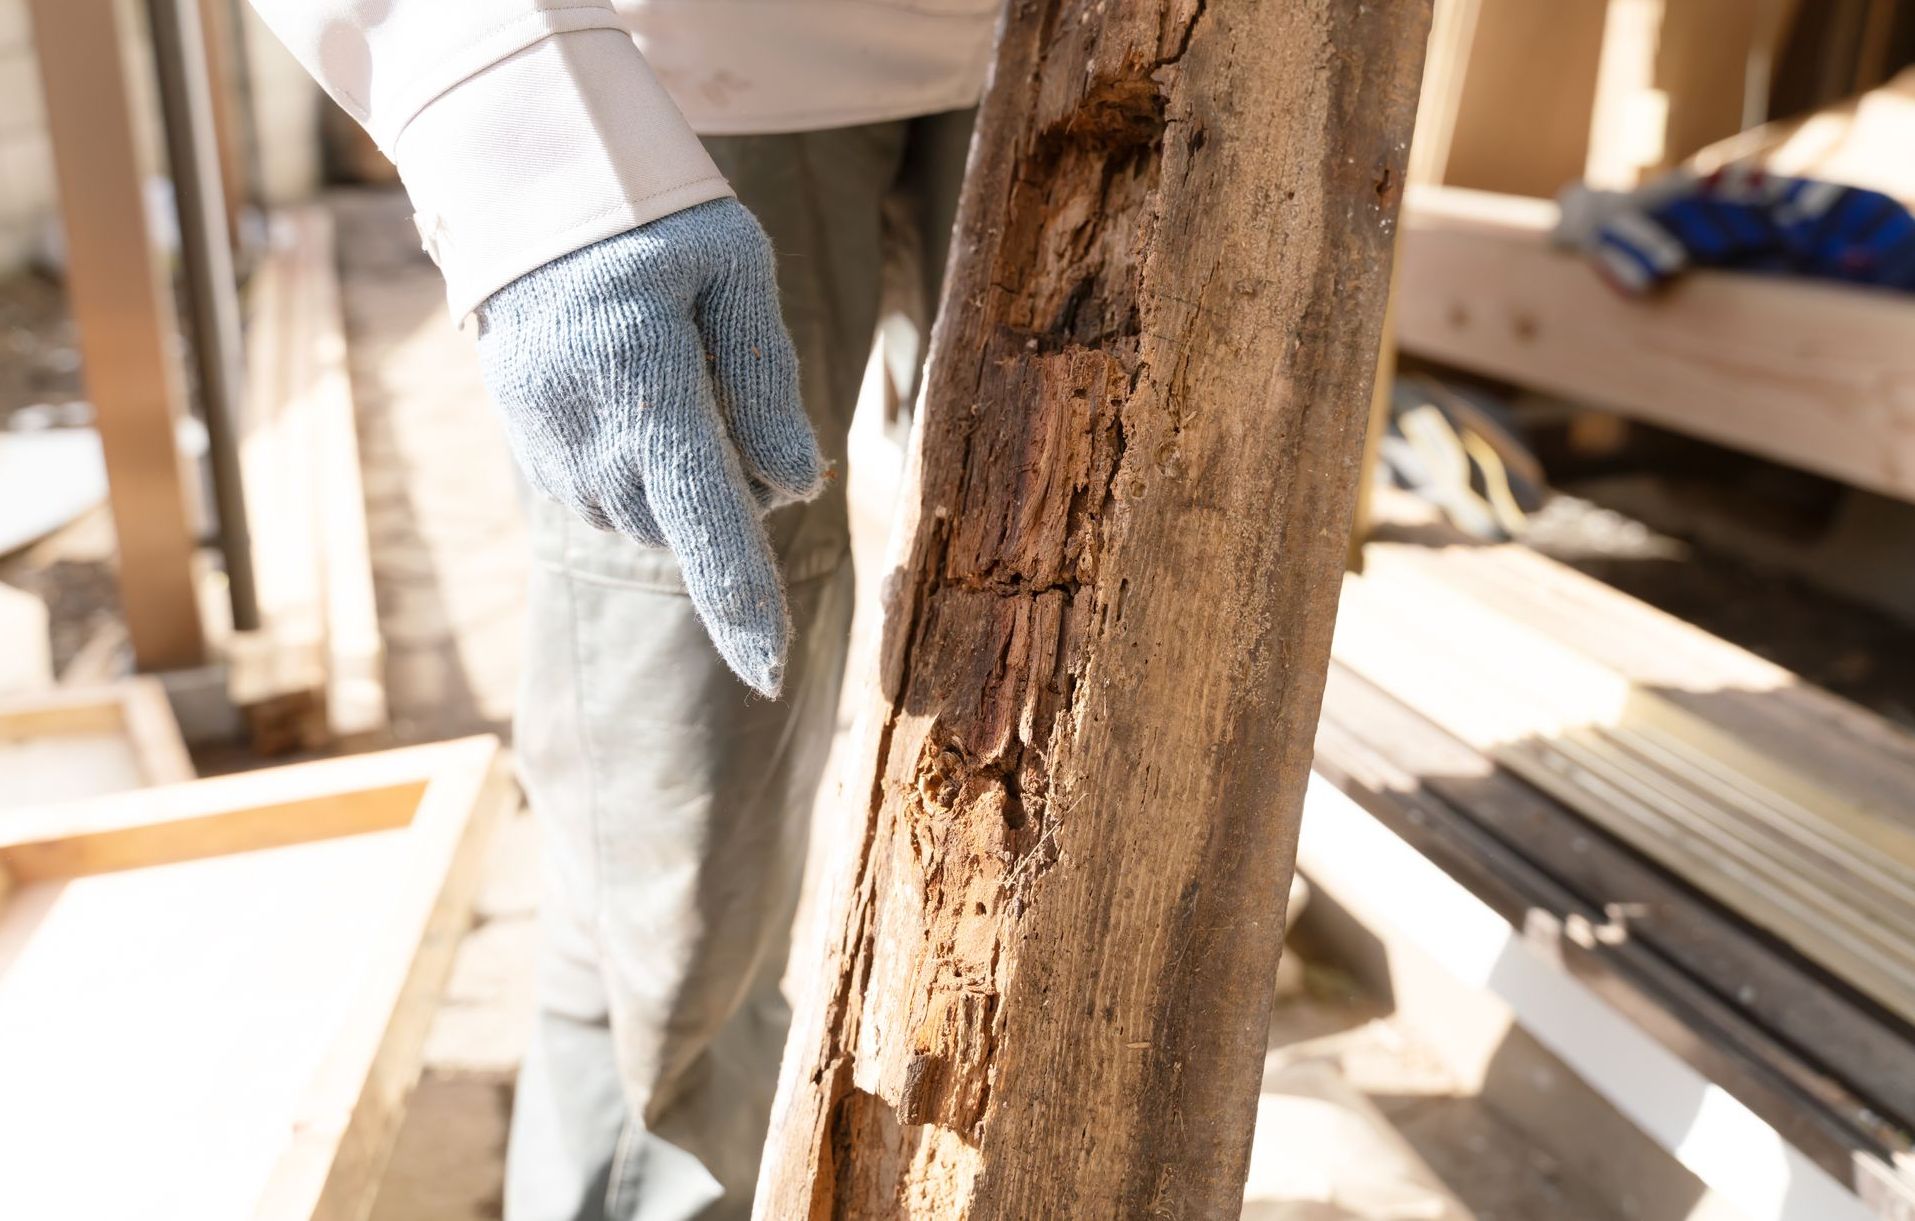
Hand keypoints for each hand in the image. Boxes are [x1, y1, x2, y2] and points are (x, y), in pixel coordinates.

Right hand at [473, 199, 821, 695]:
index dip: (746, 607)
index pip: (709, 527)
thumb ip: (768, 377)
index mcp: (649, 392)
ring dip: (685, 478)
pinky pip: (613, 493)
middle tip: (724, 380)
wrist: (521, 190)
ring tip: (671, 372)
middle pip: (694, 526)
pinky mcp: (534, 453)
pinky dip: (643, 463)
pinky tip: (633, 385)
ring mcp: (554, 453)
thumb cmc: (650, 218)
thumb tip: (795, 486)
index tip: (770, 676)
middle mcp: (592, 441)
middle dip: (732, 489)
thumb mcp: (734, 266)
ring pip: (653, 517)